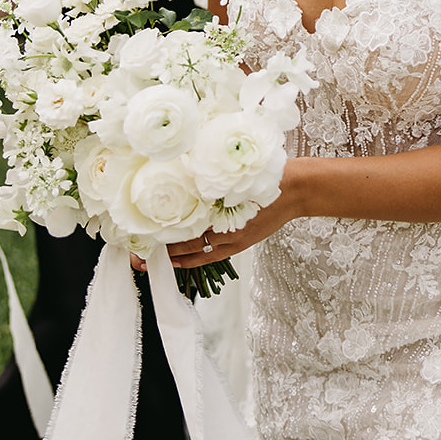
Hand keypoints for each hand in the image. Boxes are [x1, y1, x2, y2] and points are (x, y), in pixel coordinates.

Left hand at [160, 179, 302, 272]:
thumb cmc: (270, 178)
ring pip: (201, 253)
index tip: (147, 238)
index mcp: (225, 214)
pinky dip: (197, 258)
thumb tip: (188, 186)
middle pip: (190, 245)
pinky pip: (214, 256)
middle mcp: (228, 231)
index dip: (167, 237)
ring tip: (159, 260)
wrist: (296, 190)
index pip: (188, 231)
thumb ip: (215, 186)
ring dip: (179, 257)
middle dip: (166, 251)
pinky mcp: (242, 242)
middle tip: (144, 256)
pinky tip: (184, 259)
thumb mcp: (238, 179)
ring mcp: (235, 239)